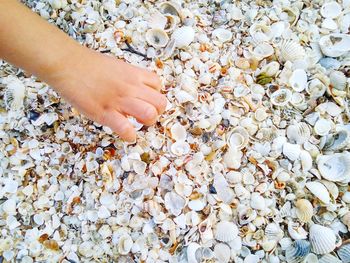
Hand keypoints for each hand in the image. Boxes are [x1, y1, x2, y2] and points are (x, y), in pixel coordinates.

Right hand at [51, 48, 166, 141]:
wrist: (66, 63)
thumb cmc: (87, 65)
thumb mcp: (115, 66)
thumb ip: (128, 79)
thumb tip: (134, 90)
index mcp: (133, 74)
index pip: (158, 85)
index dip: (154, 95)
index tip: (146, 100)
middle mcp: (130, 87)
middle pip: (160, 103)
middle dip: (156, 112)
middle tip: (144, 115)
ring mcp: (119, 100)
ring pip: (150, 114)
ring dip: (146, 123)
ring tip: (136, 123)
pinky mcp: (104, 113)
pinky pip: (126, 128)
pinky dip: (130, 136)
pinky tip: (126, 135)